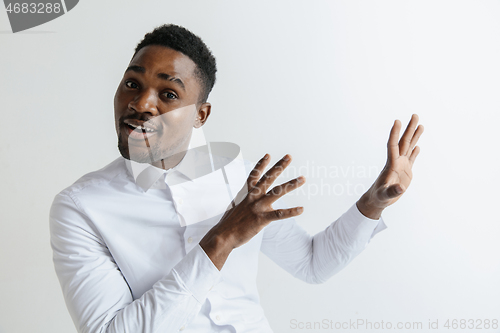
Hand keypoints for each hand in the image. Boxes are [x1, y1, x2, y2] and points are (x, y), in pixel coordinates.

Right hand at [199, 154, 304, 269]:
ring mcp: (258, 207)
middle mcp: (253, 197)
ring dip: (291, 185)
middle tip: (289, 157)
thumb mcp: (235, 207)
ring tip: (302, 179)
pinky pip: (279, 214)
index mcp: (246, 194)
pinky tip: (301, 209)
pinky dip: (291, 212)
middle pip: (268, 178)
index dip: (261, 165)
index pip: (254, 175)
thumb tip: (247, 201)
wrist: (223, 235)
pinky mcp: (261, 219)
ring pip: (277, 192)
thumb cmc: (229, 223)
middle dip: (279, 166)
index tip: (268, 155)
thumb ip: (244, 202)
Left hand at [357, 114, 423, 218]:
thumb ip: (392, 191)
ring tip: (420, 124)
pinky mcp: (405, 172)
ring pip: (409, 147)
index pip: (393, 145)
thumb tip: (401, 188)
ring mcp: (401, 166)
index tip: (397, 121)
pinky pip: (411, 158)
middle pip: (403, 142)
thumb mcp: (384, 195)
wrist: (378, 200)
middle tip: (415, 115)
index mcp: (391, 164)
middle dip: (409, 129)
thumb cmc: (379, 197)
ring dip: (414, 136)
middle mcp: (396, 161)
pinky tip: (418, 145)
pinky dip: (415, 151)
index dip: (394, 133)